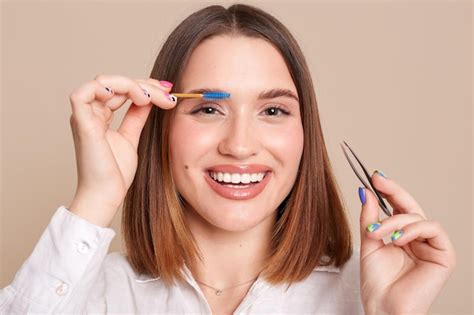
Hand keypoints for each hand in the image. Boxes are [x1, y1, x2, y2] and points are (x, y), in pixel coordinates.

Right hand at [68, 75, 175, 226]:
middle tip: (167, 96)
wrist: (107, 195)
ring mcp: (84, 117)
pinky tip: (132, 96)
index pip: (121, 89)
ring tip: (149, 99)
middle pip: (116, 83)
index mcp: (99, 116)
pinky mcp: (81, 124)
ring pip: (103, 82)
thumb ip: (137, 115)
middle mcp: (89, 113)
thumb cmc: (116, 173)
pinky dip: (106, 88)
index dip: (144, 86)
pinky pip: (83, 94)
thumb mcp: (132, 136)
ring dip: (131, 84)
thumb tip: (149, 98)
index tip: (168, 93)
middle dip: (144, 85)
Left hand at [359, 171, 455, 314]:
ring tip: (377, 233)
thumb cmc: (377, 282)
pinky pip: (433, 229)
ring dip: (395, 220)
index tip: (373, 177)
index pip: (397, 207)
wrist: (383, 307)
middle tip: (378, 181)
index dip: (388, 191)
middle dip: (393, 192)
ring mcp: (431, 246)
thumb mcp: (369, 242)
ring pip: (418, 217)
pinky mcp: (444, 255)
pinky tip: (396, 239)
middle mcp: (417, 239)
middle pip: (410, 206)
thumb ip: (370, 217)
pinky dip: (413, 229)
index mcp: (401, 236)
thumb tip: (367, 191)